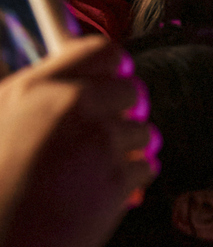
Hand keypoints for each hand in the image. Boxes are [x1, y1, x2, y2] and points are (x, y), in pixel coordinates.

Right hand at [0, 37, 157, 246]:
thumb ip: (30, 98)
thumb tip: (53, 74)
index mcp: (36, 88)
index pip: (103, 51)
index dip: (113, 67)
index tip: (113, 80)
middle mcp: (72, 107)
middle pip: (134, 89)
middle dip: (125, 111)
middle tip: (106, 133)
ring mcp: (100, 143)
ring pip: (145, 132)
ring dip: (128, 150)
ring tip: (90, 173)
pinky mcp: (120, 180)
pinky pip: (147, 167)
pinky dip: (131, 181)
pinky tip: (98, 195)